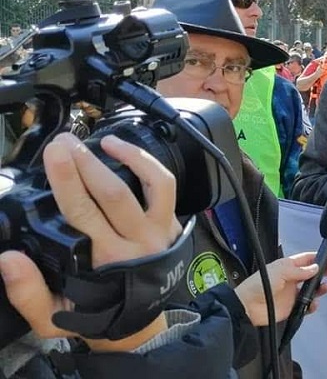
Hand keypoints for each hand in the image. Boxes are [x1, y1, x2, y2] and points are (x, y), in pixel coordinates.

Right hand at [0, 133, 181, 349]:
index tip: (52, 155)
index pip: (82, 213)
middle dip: (86, 162)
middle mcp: (136, 244)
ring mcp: (159, 231)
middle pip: (112, 193)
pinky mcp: (171, 224)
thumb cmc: (92, 316)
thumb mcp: (52, 317)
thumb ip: (28, 292)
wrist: (137, 325)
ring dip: (126, 156)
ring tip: (101, 140)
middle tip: (64, 141)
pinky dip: (148, 163)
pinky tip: (125, 150)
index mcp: (105, 262)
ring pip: (149, 184)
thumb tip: (7, 259)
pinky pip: (165, 187)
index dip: (67, 180)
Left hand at [235, 252, 326, 325]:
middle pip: (312, 273)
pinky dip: (312, 305)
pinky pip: (306, 305)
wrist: (247, 307)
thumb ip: (299, 271)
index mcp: (287, 266)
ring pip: (311, 289)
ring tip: (326, 288)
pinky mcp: (291, 307)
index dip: (319, 257)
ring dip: (320, 288)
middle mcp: (292, 278)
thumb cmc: (259, 284)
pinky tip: (314, 303)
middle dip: (325, 271)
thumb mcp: (280, 272)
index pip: (307, 259)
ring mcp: (292, 293)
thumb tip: (315, 268)